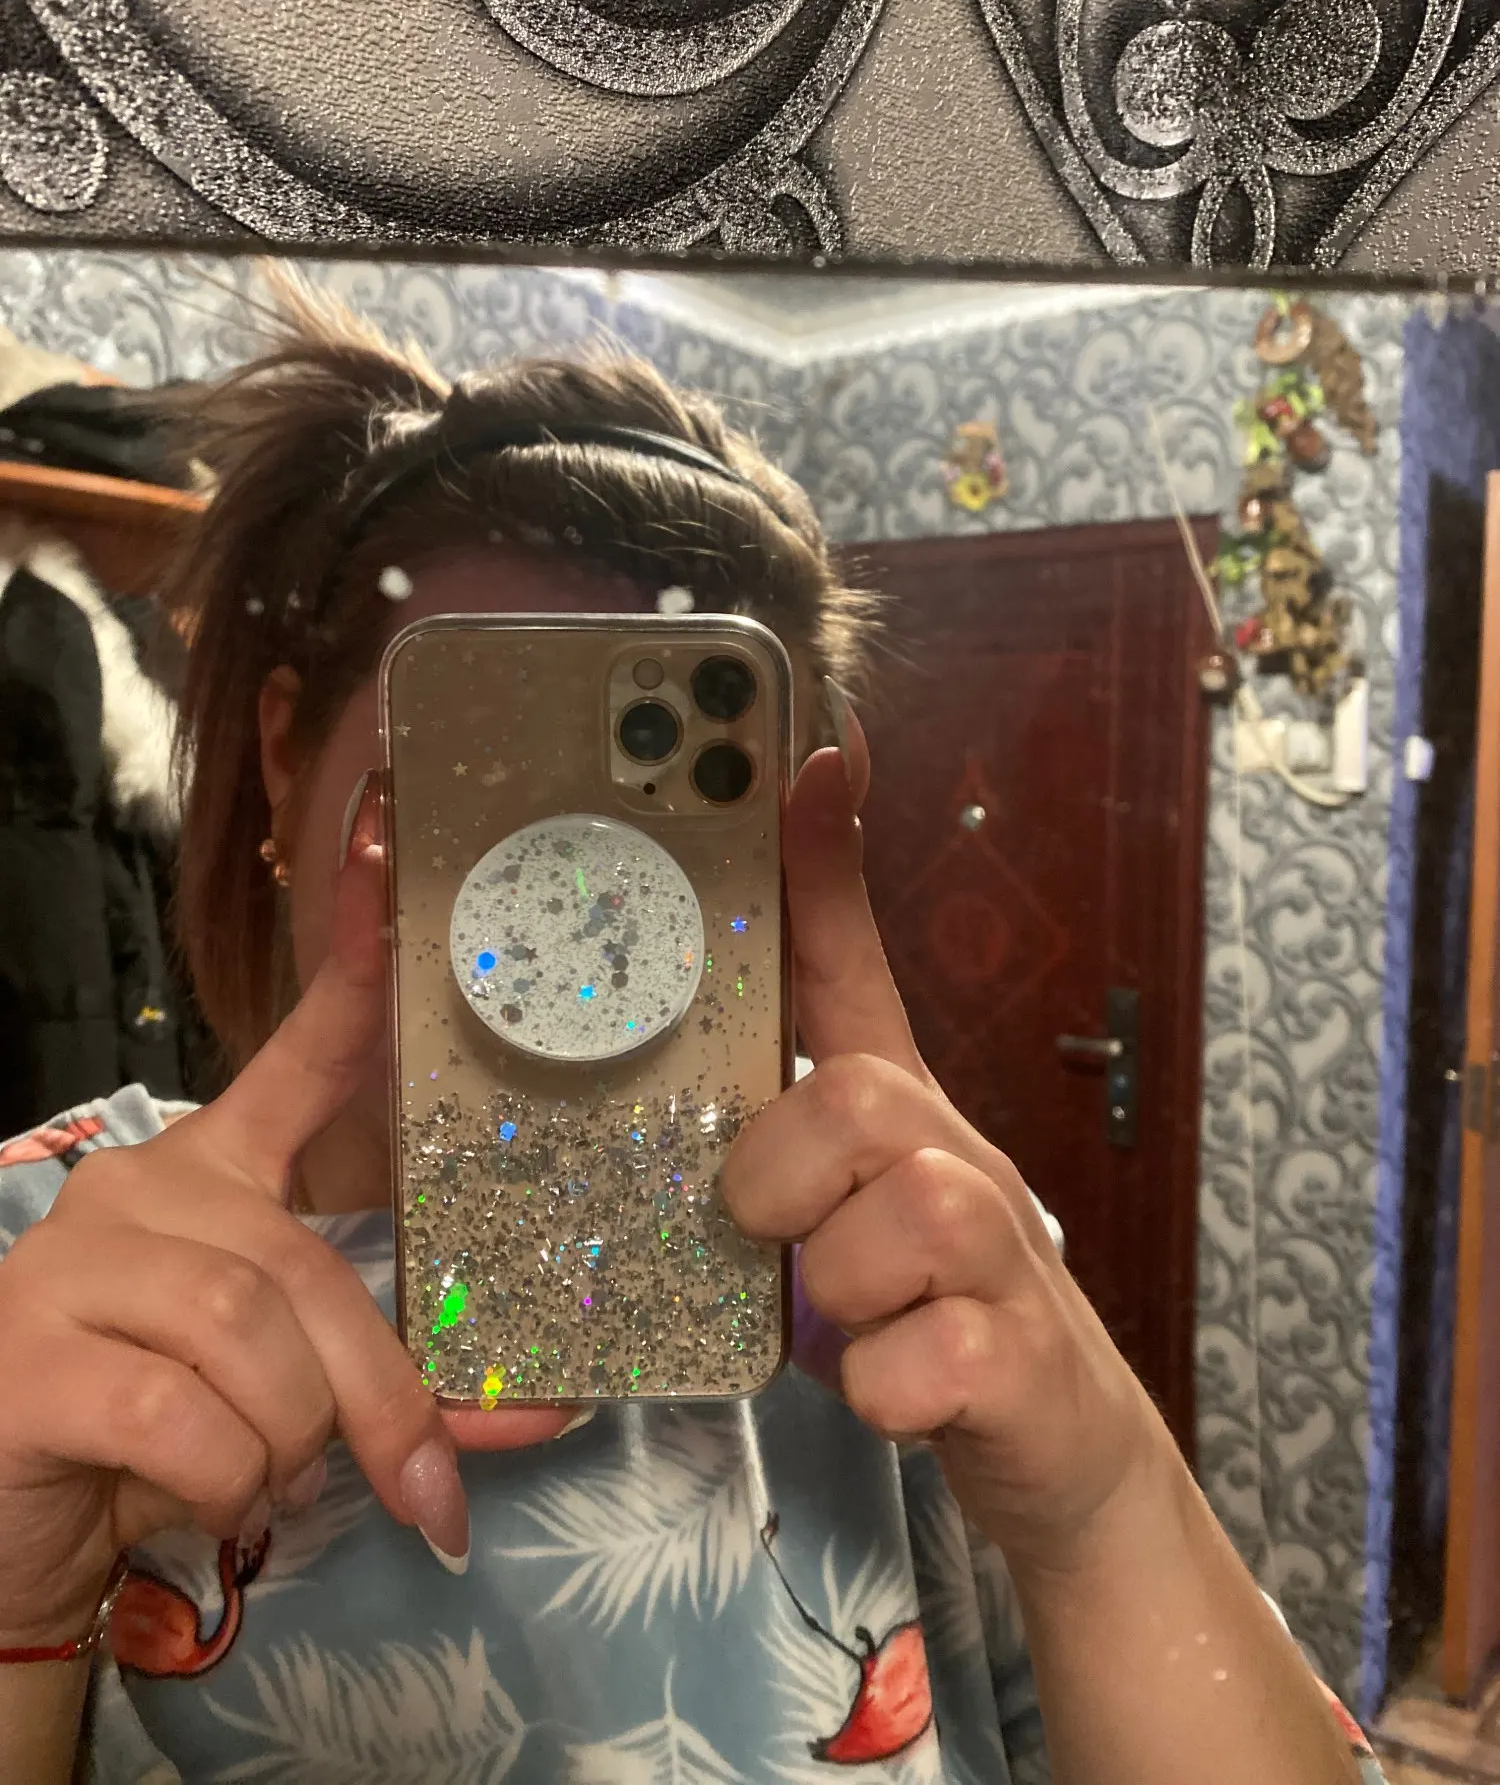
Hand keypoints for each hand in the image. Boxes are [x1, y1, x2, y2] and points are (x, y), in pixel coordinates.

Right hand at [0, 798, 571, 1648]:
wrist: (7, 1520)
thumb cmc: (158, 1436)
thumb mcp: (293, 1394)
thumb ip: (405, 1383)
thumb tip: (552, 1406)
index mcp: (215, 1171)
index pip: (300, 1050)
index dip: (352, 957)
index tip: (382, 838)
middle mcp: (142, 1186)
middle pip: (304, 1266)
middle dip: (374, 1394)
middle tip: (411, 1479)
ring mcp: (75, 1262)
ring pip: (252, 1337)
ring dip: (288, 1441)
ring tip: (262, 1481)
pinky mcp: (28, 1357)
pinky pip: (185, 1416)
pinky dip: (226, 1479)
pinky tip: (199, 1498)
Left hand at [722, 711, 1167, 1570]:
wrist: (1058, 1442)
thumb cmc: (922, 1300)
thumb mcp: (843, 1197)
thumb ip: (780, 1117)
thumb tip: (717, 1039)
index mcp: (904, 1110)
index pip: (855, 963)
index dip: (824, 863)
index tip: (810, 748)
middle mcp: (963, 1156)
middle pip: (858, 1096)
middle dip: (785, 1174)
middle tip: (772, 1233)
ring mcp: (1004, 1258)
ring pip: (895, 1222)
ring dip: (834, 1290)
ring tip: (848, 1321)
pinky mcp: (1017, 1363)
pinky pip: (914, 1362)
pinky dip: (879, 1388)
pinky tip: (894, 1387)